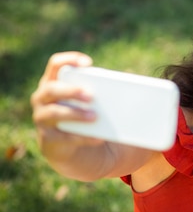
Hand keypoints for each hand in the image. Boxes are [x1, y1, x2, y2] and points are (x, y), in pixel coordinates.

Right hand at [30, 52, 104, 169]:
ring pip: (53, 113)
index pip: (56, 64)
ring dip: (75, 114)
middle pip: (51, 89)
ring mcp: (43, 119)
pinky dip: (81, 137)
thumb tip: (131, 76)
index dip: (69, 60)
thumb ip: (109, 89)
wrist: (84, 151)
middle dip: (71, 91)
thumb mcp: (100, 102)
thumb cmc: (92, 117)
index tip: (88, 63)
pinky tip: (97, 138)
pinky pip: (62, 137)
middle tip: (91, 95)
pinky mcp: (48, 140)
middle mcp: (44, 98)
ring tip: (94, 117)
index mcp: (56, 83)